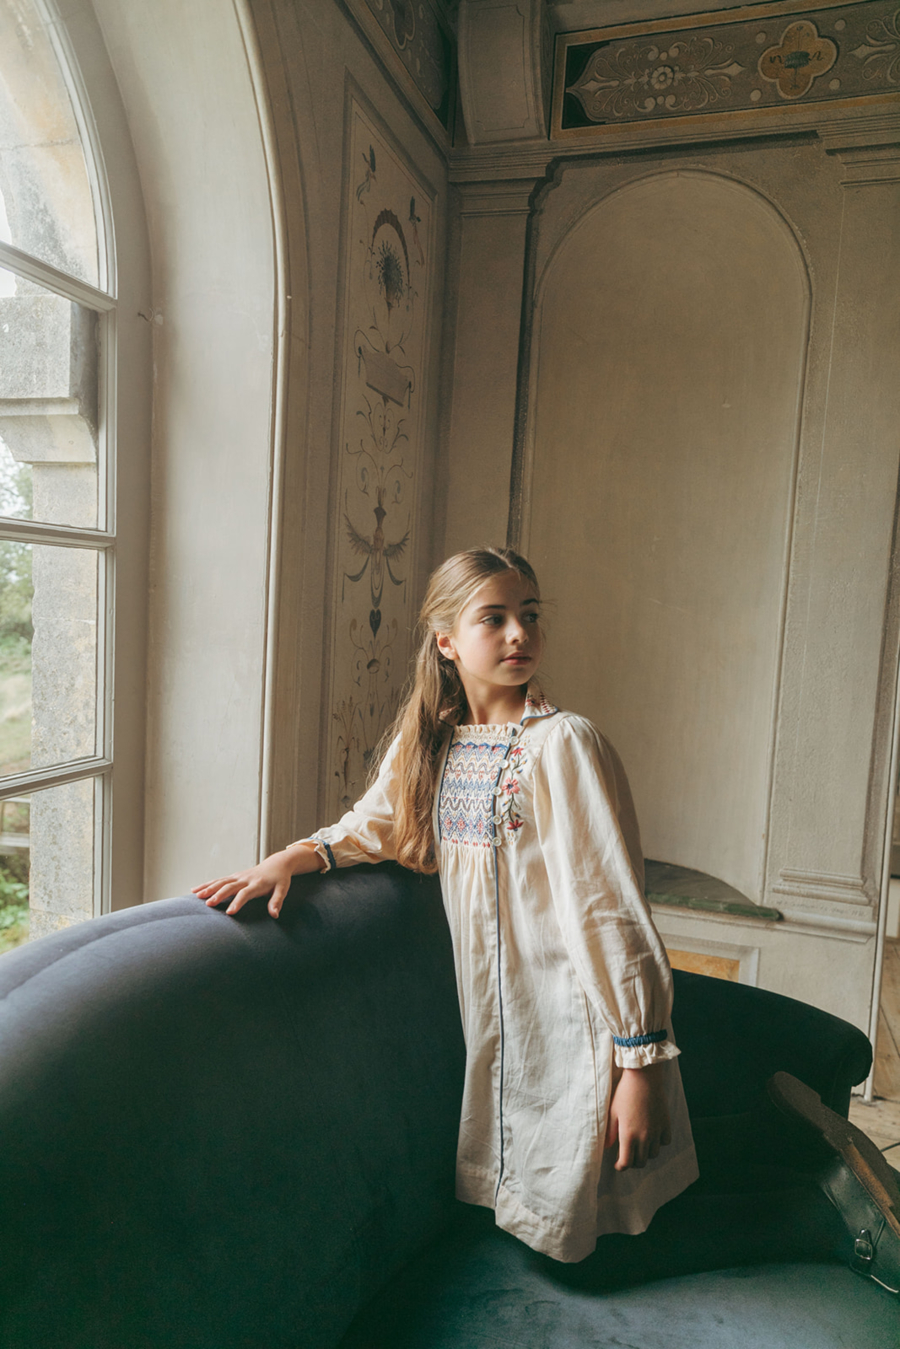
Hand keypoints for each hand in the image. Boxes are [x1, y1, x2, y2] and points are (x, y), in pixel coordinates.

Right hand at [191, 844, 323, 918]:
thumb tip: (274, 915)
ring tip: (197, 896)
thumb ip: (277, 901)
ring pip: (221, 881)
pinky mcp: (234, 876)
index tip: (230, 912)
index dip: (238, 902)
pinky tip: (195, 890)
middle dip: (219, 895)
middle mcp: (246, 879)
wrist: (277, 864)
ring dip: (209, 888)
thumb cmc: (280, 879)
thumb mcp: (283, 889)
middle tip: (208, 904)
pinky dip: (207, 884)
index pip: (246, 893)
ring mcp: (238, 876)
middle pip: (230, 886)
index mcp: (258, 884)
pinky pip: (218, 880)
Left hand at [604, 1062, 671, 1170]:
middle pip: (641, 1162)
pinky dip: (659, 1143)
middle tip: (627, 1156)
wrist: (644, 1077)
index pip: (626, 1163)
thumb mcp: (612, 1112)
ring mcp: (656, 1131)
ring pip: (653, 1154)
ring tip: (639, 1146)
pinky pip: (665, 1142)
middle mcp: (644, 1137)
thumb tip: (607, 1147)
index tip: (617, 1164)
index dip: (620, 1166)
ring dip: (645, 1154)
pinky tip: (652, 1136)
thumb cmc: (624, 1093)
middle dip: (632, 1162)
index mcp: (628, 1135)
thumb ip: (610, 1133)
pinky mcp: (666, 1124)